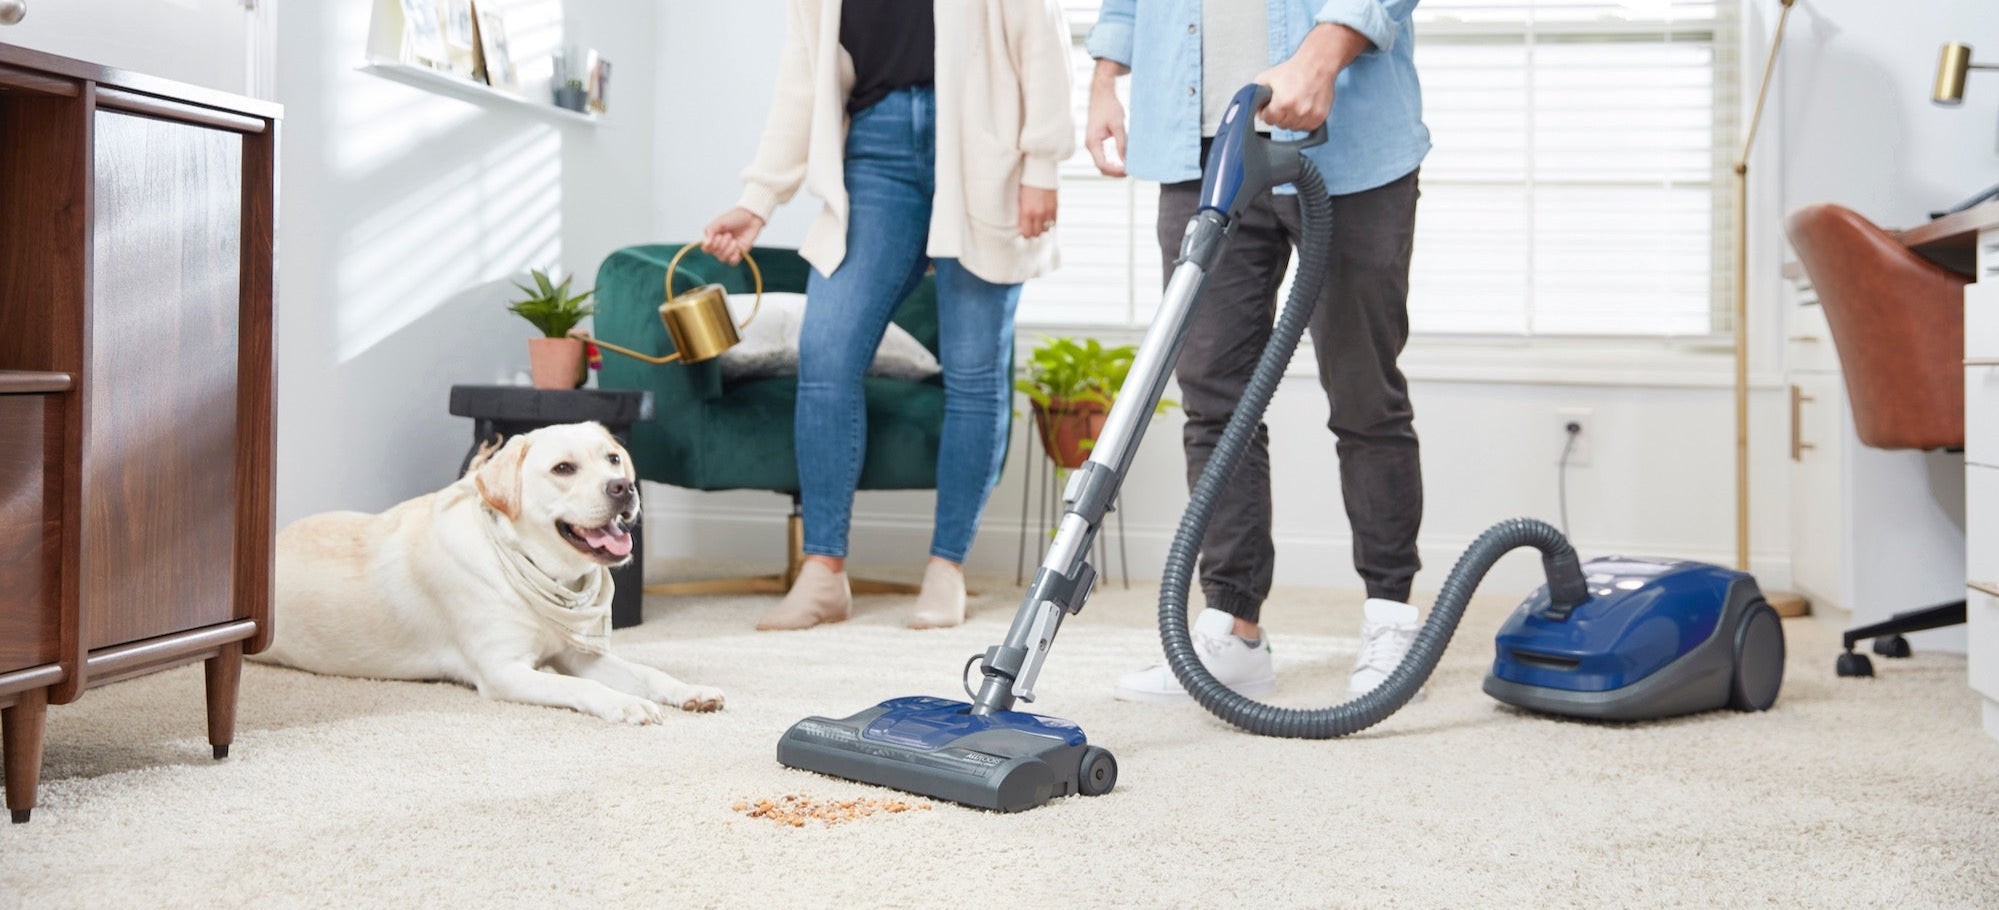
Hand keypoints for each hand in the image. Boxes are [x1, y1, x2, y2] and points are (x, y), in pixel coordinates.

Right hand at [700, 207, 763, 264]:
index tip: (717, 236)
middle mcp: (720, 246)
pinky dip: (734, 256)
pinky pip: (732, 262)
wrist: (750, 218)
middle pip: (715, 254)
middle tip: (729, 234)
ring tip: (734, 240)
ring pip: (723, 259)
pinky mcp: (738, 254)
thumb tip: (705, 243)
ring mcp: (729, 251)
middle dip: (722, 244)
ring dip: (728, 249)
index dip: (710, 246)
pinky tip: (738, 248)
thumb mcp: (719, 222)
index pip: (705, 249)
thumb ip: (710, 231)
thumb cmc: (734, 218)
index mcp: (713, 238)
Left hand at [1019, 187, 1057, 238]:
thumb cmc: (1027, 185)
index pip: (1027, 233)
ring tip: (1039, 224)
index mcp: (1026, 212)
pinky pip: (1054, 223)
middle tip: (1031, 229)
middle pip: (1037, 233)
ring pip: (1046, 230)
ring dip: (1042, 228)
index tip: (1024, 232)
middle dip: (1033, 233)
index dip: (1025, 235)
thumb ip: (1022, 214)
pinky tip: (1046, 219)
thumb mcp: (1020, 200)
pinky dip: (1050, 223)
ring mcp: (1048, 211)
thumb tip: (1022, 225)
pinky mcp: (1055, 208)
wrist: (1040, 173)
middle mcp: (1038, 214)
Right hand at [1085, 59, 1129, 177]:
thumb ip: (1122, 143)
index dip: (1115, 171)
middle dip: (1115, 172)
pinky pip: (1105, 156)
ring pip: (1103, 162)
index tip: (1128, 171)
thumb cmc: (1109, 106)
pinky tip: (1124, 160)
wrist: (1102, 93)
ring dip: (1115, 167)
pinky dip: (1114, 160)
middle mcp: (1090, 145)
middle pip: (1101, 167)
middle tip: (1131, 172)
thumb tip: (1126, 160)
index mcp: (1092, 142)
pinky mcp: (1098, 140)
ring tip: (1129, 168)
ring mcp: (1094, 143)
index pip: (1102, 164)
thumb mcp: (1118, 125)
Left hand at [1253, 24, 1369, 131]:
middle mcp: (1297, 111)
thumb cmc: (1293, 70)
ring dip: (1292, 119)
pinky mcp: (1320, 117)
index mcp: (1282, 104)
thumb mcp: (1267, 78)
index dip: (1268, 111)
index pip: (1268, 120)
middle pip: (1281, 125)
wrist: (1316, 64)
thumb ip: (1256, 95)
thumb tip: (1256, 111)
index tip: (1272, 105)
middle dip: (1280, 115)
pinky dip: (1304, 120)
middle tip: (1284, 101)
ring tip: (1294, 103)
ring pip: (1293, 128)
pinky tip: (1303, 107)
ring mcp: (1310, 115)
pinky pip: (1307, 127)